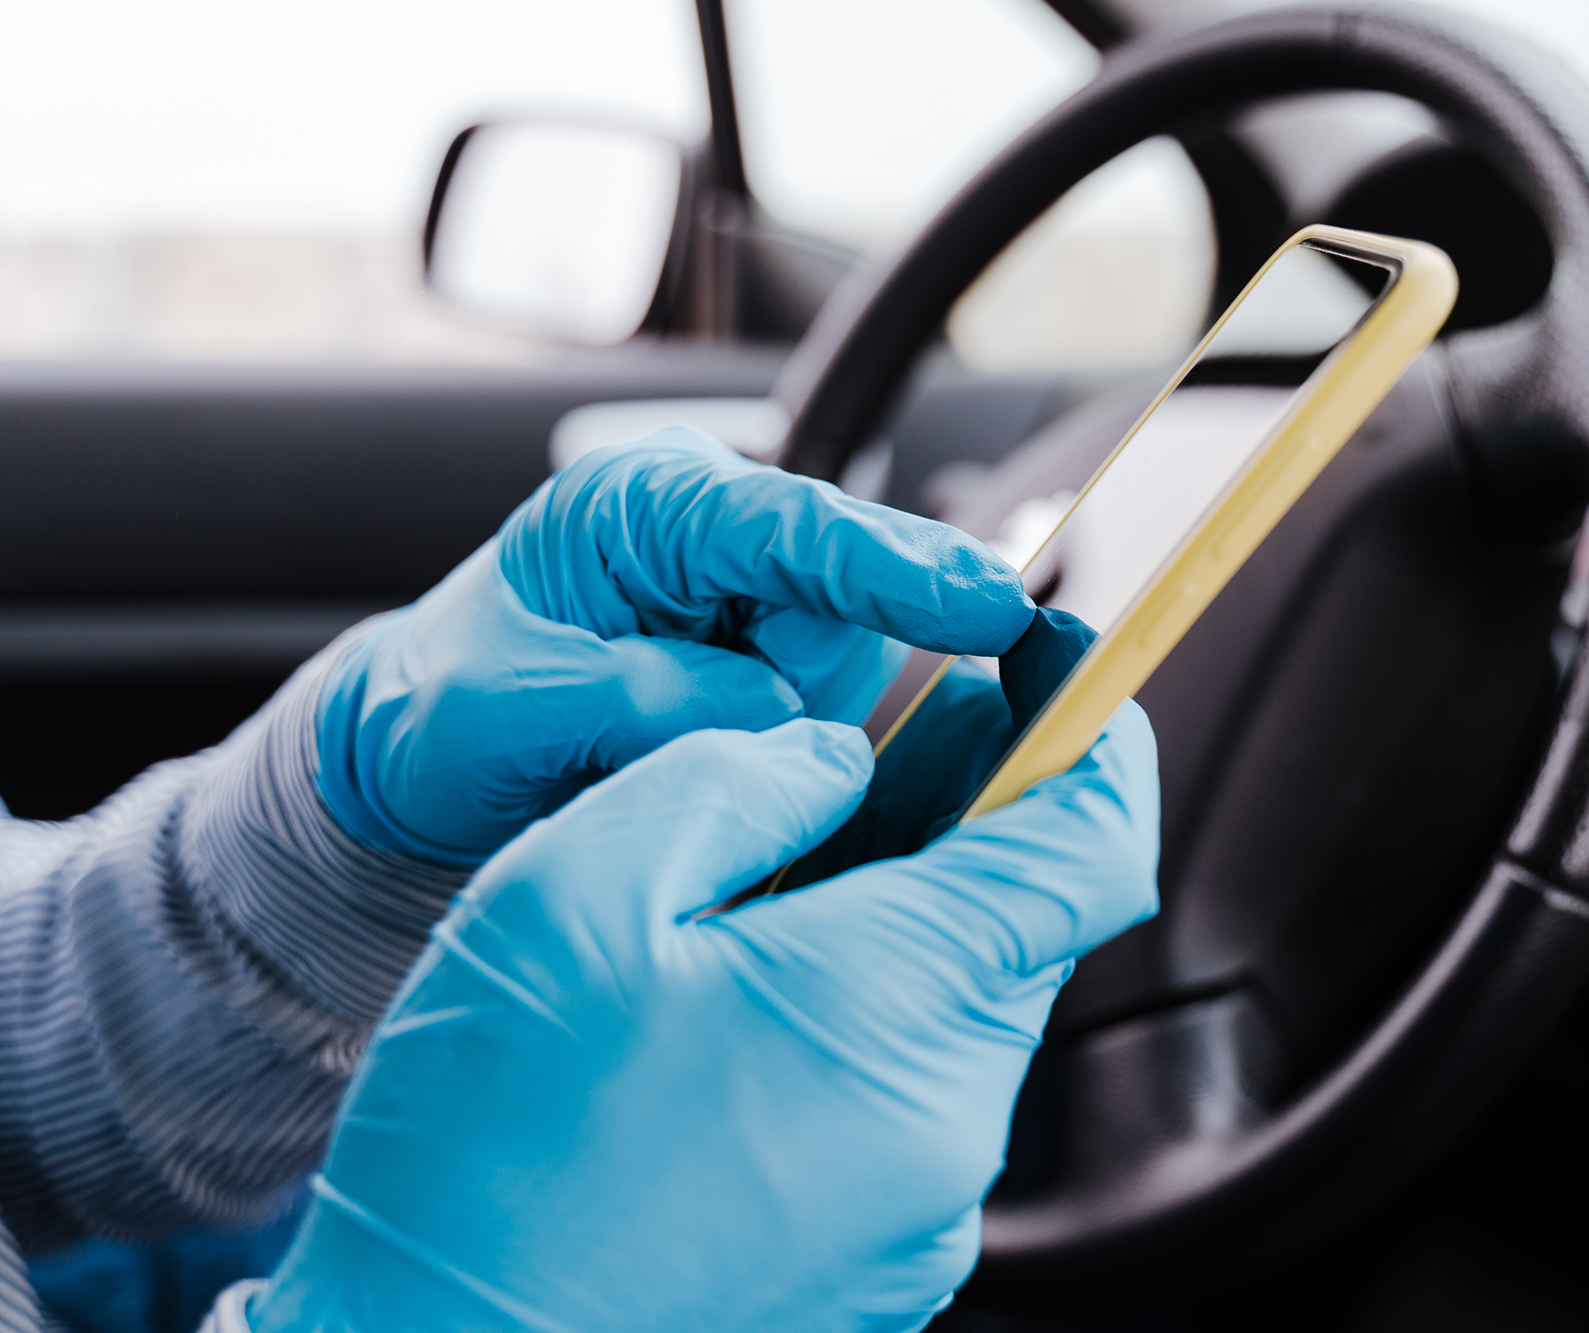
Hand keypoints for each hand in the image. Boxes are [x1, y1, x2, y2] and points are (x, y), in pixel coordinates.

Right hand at [250, 705, 1159, 1332]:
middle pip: (1026, 919)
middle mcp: (946, 1123)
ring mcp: (921, 1210)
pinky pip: (918, 1098)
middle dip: (982, 813)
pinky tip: (766, 992)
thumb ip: (740, 784)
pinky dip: (875, 1017)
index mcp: (896, 1003)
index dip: (1092, 732)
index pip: (1091, 842)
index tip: (1057, 661)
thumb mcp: (580, 888)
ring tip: (802, 867)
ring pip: (967, 1006)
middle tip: (905, 737)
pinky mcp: (878, 1263)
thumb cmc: (484, 1145)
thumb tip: (841, 757)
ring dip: (916, 915)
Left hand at [315, 430, 1034, 864]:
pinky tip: (724, 765)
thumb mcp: (503, 707)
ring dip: (789, 726)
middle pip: (845, 600)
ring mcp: (755, 604)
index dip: (895, 567)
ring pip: (847, 665)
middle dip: (803, 682)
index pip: (794, 526)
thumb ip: (636, 697)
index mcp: (644, 506)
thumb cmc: (445, 715)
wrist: (425, 763)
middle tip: (707, 735)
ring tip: (662, 747)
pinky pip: (828, 709)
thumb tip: (764, 709)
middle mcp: (717, 537)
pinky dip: (793, 749)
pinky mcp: (776, 667)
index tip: (986, 604)